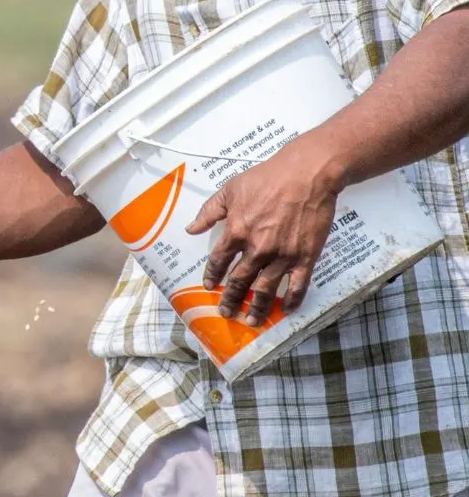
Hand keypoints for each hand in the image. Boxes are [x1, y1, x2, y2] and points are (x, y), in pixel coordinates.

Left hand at [185, 138, 343, 324]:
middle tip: (226, 312)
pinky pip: (297, 285)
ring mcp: (281, 256)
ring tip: (251, 321)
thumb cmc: (267, 178)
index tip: (210, 286)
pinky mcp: (304, 257)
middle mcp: (256, 248)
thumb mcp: (231, 189)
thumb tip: (191, 228)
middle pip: (240, 281)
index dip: (213, 275)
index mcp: (236, 232)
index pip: (219, 261)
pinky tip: (285, 309)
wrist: (306, 175)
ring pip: (265, 290)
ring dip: (257, 308)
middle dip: (231, 299)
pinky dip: (291, 300)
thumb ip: (210, 211)